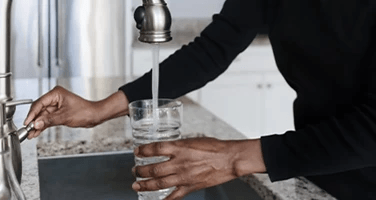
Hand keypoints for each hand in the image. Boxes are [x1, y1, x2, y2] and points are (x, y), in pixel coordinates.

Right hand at [24, 86, 128, 138]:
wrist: (95, 116)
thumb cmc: (85, 112)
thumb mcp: (65, 117)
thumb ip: (49, 120)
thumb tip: (36, 123)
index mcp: (56, 93)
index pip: (39, 103)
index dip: (32, 114)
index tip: (27, 123)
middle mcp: (55, 98)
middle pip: (39, 109)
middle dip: (34, 121)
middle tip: (27, 130)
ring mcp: (57, 105)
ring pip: (43, 115)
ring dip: (37, 125)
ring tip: (31, 134)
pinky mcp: (59, 112)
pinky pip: (48, 119)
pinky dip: (43, 125)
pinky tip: (37, 131)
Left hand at [132, 137, 265, 199]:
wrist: (229, 159)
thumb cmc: (215, 147)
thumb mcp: (193, 140)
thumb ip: (179, 145)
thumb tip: (169, 148)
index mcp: (180, 148)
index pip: (155, 149)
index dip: (143, 150)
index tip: (137, 151)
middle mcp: (179, 163)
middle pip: (153, 168)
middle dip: (141, 170)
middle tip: (135, 170)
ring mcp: (184, 176)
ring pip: (159, 183)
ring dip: (145, 184)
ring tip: (137, 184)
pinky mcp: (190, 187)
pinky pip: (174, 196)